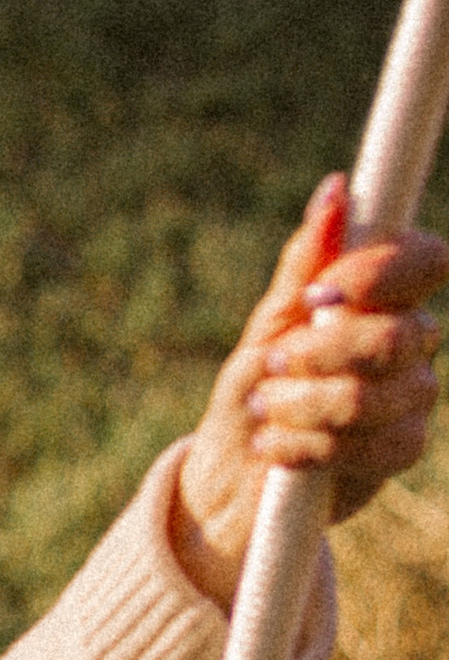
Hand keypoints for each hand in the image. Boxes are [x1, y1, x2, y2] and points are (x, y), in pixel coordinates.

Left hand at [170, 173, 446, 607]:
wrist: (233, 470)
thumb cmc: (256, 383)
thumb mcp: (271, 319)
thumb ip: (308, 262)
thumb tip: (337, 189)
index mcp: (387, 297)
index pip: (427, 260)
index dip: (381, 274)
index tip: (320, 295)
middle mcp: (413, 341)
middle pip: (398, 336)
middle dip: (318, 354)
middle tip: (271, 364)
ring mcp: (413, 398)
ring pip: (371, 398)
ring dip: (299, 406)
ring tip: (265, 410)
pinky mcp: (400, 451)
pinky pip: (367, 447)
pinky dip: (305, 447)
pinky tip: (277, 448)